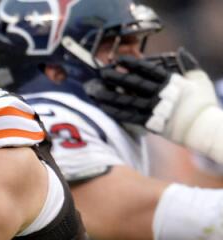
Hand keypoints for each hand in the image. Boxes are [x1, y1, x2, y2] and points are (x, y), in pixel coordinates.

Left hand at [86, 49, 200, 127]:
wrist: (202, 128)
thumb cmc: (203, 104)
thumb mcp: (199, 79)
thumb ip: (189, 64)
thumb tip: (180, 51)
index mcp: (171, 82)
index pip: (148, 70)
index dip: (132, 64)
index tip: (118, 60)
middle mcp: (159, 95)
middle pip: (133, 84)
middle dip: (116, 77)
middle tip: (101, 72)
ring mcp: (153, 109)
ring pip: (126, 100)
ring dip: (109, 94)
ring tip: (95, 90)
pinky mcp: (148, 124)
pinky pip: (127, 116)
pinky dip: (114, 111)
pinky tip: (102, 106)